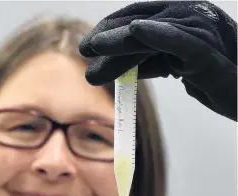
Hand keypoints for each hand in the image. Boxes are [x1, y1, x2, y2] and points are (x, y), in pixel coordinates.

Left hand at [79, 1, 236, 120]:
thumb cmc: (214, 78)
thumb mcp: (176, 65)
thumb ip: (149, 60)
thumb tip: (116, 65)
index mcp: (182, 18)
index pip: (139, 15)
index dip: (110, 28)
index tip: (88, 45)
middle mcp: (192, 17)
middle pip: (141, 22)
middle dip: (109, 36)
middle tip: (84, 49)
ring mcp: (204, 33)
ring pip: (153, 34)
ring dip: (119, 41)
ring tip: (92, 48)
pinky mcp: (211, 56)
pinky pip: (184, 43)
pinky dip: (160, 35)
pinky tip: (136, 30)